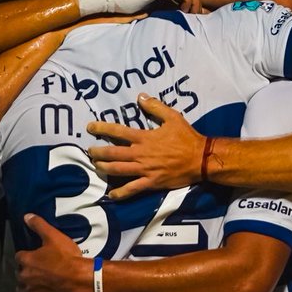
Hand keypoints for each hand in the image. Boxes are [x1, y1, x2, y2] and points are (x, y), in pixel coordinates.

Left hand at [15, 214, 92, 291]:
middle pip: (19, 273)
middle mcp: (24, 277)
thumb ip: (39, 225)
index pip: (19, 256)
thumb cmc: (67, 256)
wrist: (80, 278)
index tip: (34, 256)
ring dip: (25, 286)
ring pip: (21, 289)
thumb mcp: (54, 236)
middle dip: (25, 271)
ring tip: (33, 283)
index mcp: (26, 260)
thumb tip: (26, 216)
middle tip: (36, 269)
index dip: (26, 255)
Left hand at [88, 94, 204, 198]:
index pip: (118, 131)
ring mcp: (144, 170)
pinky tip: (111, 194)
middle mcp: (140, 154)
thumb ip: (155, 107)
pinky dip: (120, 192)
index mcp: (144, 138)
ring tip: (96, 166)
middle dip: (97, 152)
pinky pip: (132, 189)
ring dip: (104, 168)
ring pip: (118, 170)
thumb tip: (140, 97)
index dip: (101, 128)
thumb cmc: (187, 138)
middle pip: (112, 153)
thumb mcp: (173, 117)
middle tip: (90, 151)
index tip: (90, 127)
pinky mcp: (151, 183)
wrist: (201, 159)